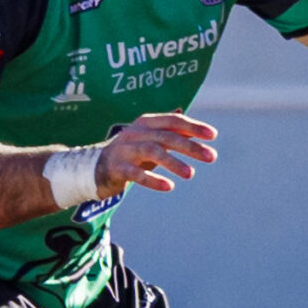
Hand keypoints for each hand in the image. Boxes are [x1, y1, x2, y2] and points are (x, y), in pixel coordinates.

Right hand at [95, 112, 219, 195]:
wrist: (94, 168)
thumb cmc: (130, 153)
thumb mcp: (151, 140)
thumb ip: (173, 135)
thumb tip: (199, 130)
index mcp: (146, 123)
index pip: (173, 121)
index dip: (193, 127)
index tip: (213, 136)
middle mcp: (136, 133)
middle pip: (167, 136)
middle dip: (190, 146)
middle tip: (211, 157)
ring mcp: (125, 150)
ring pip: (153, 152)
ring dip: (173, 162)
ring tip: (191, 174)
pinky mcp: (117, 168)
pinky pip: (136, 174)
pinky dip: (153, 180)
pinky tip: (168, 186)